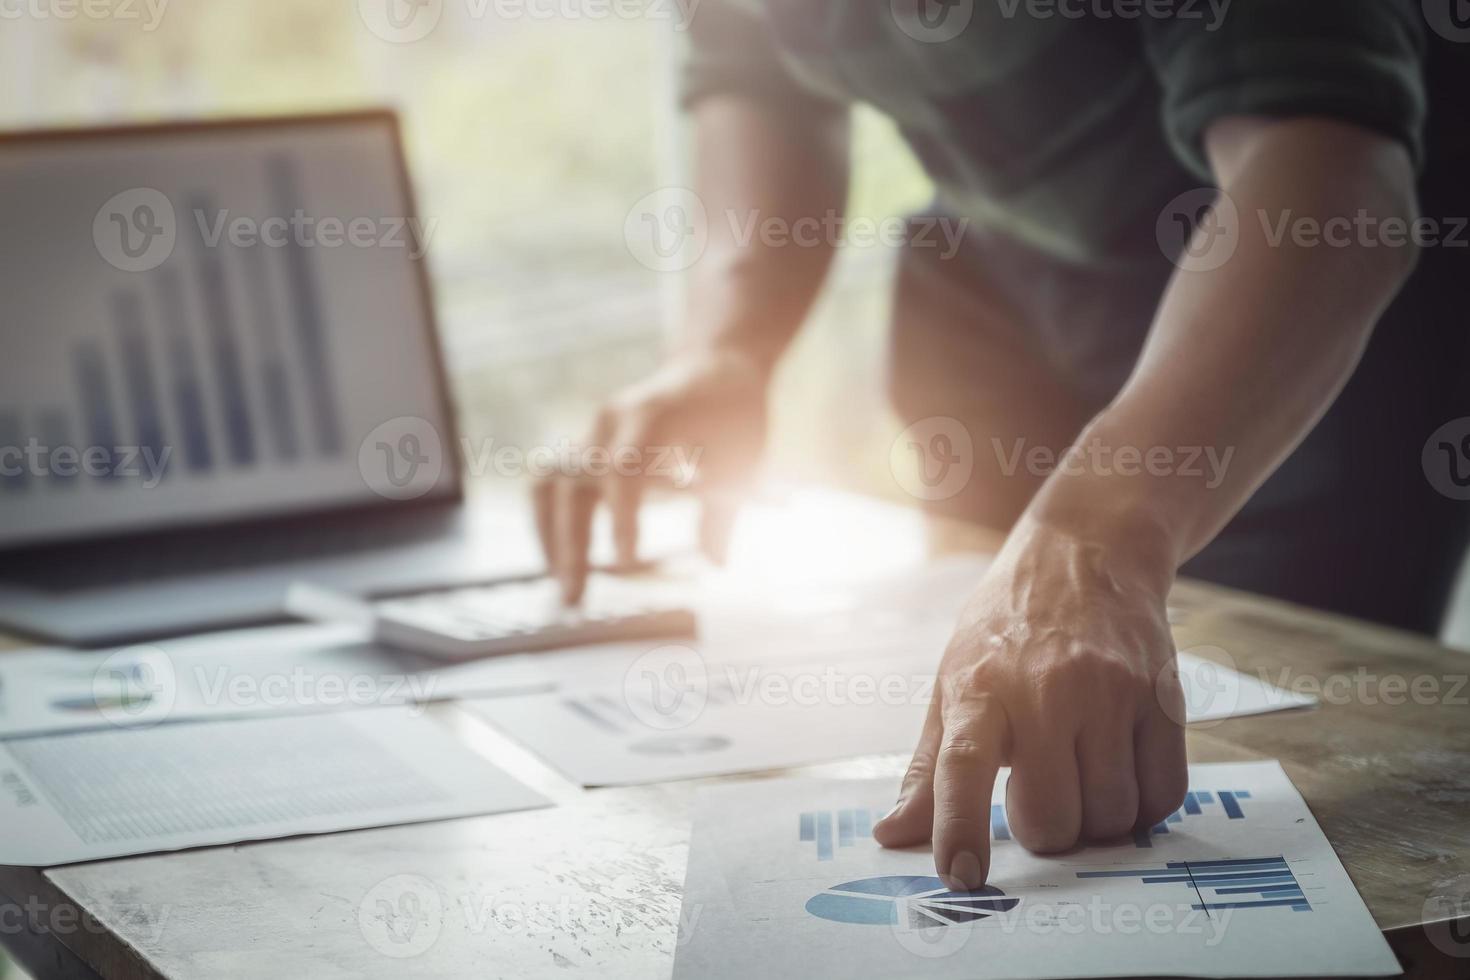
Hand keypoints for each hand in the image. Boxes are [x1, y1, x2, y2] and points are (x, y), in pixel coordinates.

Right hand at [534, 346, 767, 602]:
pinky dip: (547, 523)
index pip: (622, 470)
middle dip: (571, 544)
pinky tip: (557, 561)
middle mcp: (609, 422)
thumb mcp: (744, 461)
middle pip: (573, 484)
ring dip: (550, 537)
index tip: (626, 563)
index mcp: (649, 415)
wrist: (715, 371)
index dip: (620, 518)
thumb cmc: (733, 417)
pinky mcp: (583, 447)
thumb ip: (724, 510)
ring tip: (563, 585)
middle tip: (574, 598)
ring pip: (548, 485)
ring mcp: (591, 433)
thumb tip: (716, 560)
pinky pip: (546, 485)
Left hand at [872, 515, 1187, 888]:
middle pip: (1051, 816)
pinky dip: (1142, 807)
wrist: (1086, 552)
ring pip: (1111, 815)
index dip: (959, 828)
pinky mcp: (1161, 697)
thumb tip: (892, 836)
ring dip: (1095, 823)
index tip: (961, 875)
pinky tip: (1120, 777)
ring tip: (1079, 781)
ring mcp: (1110, 693)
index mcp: (979, 688)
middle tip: (1038, 800)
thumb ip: (929, 768)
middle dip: (1045, 831)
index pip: (961, 768)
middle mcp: (1045, 690)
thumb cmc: (1007, 630)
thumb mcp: (953, 681)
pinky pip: (1162, 794)